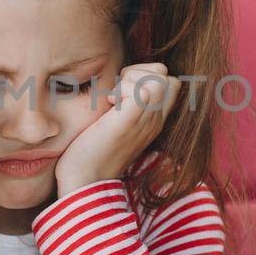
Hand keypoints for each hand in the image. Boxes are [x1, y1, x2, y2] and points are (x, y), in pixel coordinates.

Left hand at [53, 62, 179, 195]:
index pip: (172, 84)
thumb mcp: (115, 124)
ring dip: (132, 80)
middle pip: (169, 77)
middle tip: (118, 92)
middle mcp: (155, 121)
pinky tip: (110, 105)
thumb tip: (116, 83)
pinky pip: (143, 88)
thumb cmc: (91, 152)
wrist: (84, 181)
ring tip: (114, 100)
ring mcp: (146, 121)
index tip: (122, 91)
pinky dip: (123, 88)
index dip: (148, 76)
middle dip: (141, 73)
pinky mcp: (130, 121)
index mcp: (153, 121)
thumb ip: (123, 106)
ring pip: (160, 78)